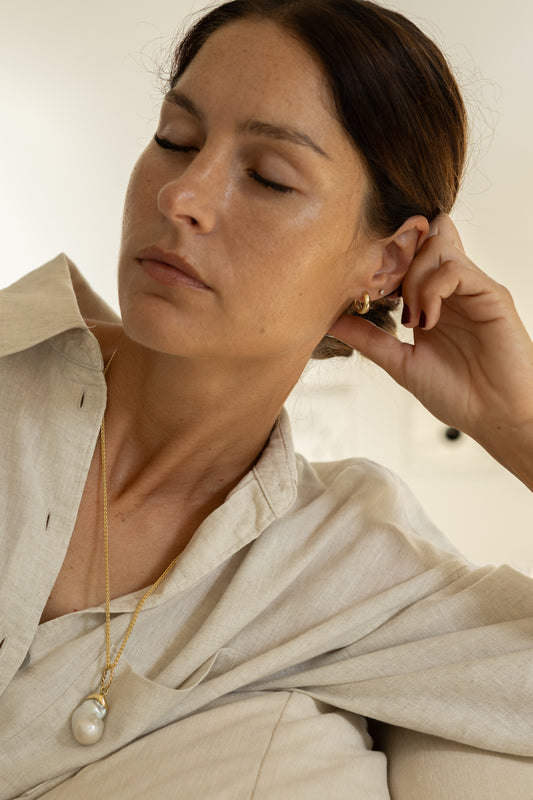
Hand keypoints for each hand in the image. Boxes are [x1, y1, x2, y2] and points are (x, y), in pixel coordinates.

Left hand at [328, 213, 532, 486]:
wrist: (495, 418)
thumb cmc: (458, 394)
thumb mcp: (400, 363)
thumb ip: (369, 338)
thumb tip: (330, 321)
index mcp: (433, 298)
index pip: (410, 254)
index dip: (384, 263)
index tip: (367, 293)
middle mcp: (454, 287)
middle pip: (422, 238)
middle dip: (396, 261)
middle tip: (385, 298)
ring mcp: (473, 288)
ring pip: (436, 246)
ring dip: (412, 278)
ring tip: (411, 318)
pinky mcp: (491, 295)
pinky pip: (456, 269)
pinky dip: (432, 289)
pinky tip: (427, 320)